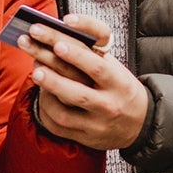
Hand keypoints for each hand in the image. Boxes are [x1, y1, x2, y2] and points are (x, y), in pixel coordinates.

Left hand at [22, 16, 148, 150]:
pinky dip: (46, 108)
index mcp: (119, 84)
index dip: (76, 56)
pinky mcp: (84, 138)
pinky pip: (58, 126)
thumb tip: (60, 34)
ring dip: (46, 91)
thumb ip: (93, 53)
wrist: (139, 124)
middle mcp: (108, 106)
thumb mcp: (116, 68)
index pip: (97, 68)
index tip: (57, 43)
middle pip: (77, 92)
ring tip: (35, 72)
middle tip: (33, 53)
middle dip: (51, 72)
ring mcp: (95, 125)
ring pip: (64, 113)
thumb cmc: (120, 87)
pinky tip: (41, 92)